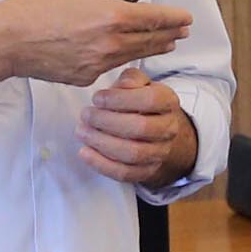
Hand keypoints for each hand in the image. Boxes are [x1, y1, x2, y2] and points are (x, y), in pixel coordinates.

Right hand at [0, 0, 190, 88]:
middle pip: (152, 40)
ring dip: (151, 47)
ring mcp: (100, 64)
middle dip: (170, 34)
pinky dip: (118, 55)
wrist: (10, 40)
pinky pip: (110, 65)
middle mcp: (111, 43)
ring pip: (134, 55)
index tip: (186, 18)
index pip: (156, 19)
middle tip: (181, 30)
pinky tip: (118, 49)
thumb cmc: (38, 6)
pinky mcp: (87, 77)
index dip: (175, 18)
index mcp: (112, 16)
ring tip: (162, 42)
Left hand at [77, 66, 195, 187]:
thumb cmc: (141, 103)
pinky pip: (125, 173)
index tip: (97, 98)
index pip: (150, 100)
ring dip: (102, 143)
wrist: (159, 132)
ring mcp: (160, 153)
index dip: (120, 99)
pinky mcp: (147, 171)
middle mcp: (169, 129)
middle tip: (85, 115)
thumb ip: (130, 79)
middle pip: (140, 128)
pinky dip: (102, 164)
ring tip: (82, 132)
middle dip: (107, 122)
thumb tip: (121, 85)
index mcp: (168, 102)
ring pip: (132, 153)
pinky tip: (84, 152)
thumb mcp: (139, 84)